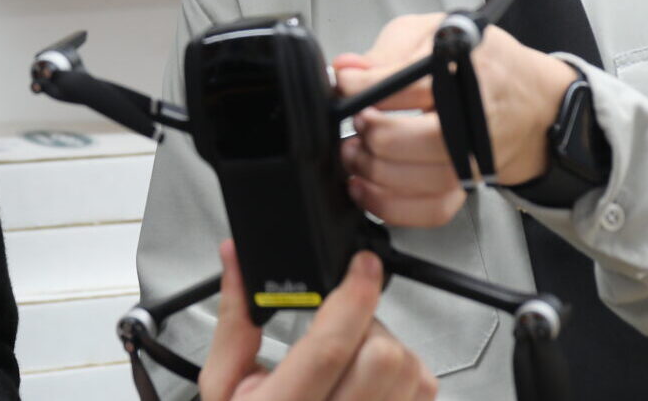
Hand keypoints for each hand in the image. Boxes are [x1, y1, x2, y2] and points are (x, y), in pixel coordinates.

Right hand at [199, 241, 435, 400]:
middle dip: (369, 325)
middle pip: (383, 357)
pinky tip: (375, 379)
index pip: (330, 348)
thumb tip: (237, 260)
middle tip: (347, 326)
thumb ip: (235, 320)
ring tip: (358, 356)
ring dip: (391, 351)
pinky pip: (424, 395)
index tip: (362, 266)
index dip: (353, 295)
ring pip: (412, 374)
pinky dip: (408, 377)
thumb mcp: (223, 384)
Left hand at [333, 14, 576, 226]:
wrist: (535, 103)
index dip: (360, 86)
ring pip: (418, 179)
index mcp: (468, 69)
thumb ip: (388, 50)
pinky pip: (431, 210)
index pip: (404, 83)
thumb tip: (346, 70)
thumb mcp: (436, 32)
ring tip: (354, 151)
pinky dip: (391, 206)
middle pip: (411, 139)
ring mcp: (474, 158)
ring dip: (373, 169)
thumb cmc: (484, 64)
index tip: (343, 84)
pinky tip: (366, 187)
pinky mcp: (468, 186)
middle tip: (355, 120)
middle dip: (369, 131)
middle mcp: (476, 119)